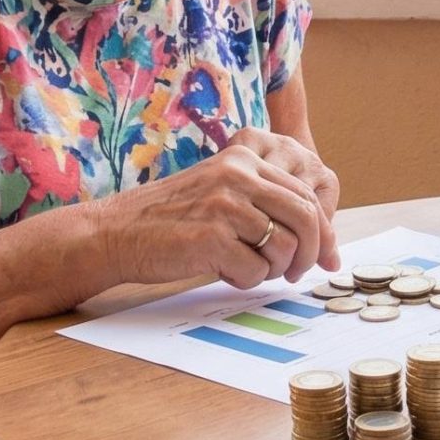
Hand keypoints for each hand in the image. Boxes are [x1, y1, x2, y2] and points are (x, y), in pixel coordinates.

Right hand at [91, 131, 341, 290]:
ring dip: (273, 269)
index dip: (322, 232)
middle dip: (309, 253)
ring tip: (247, 268)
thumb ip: (263, 202)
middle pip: (306, 218)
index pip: (305, 194)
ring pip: (284, 247)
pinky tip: (222, 271)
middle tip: (296, 273)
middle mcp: (237, 175)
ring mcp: (223, 205)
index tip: (325, 257)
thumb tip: (321, 240)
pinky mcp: (211, 238)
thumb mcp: (219, 192)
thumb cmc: (170, 220)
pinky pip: (256, 271)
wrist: (114, 233)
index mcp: (243, 159)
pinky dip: (245, 280)